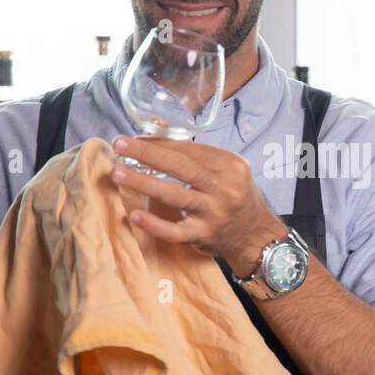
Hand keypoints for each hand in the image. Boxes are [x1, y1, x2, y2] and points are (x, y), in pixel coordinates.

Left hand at [110, 135, 287, 278]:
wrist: (256, 236)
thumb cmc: (237, 197)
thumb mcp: (230, 170)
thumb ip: (200, 156)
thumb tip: (156, 138)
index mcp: (230, 165)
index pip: (190, 149)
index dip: (159, 142)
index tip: (134, 139)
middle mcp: (224, 187)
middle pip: (181, 166)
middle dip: (148, 153)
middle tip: (119, 144)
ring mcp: (214, 213)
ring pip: (175, 195)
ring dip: (143, 182)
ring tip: (118, 173)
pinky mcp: (204, 235)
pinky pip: (175, 231)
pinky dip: (154, 224)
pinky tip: (134, 215)